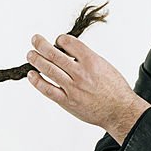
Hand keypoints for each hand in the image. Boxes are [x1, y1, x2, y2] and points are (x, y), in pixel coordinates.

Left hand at [26, 34, 150, 144]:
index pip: (70, 43)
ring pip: (49, 70)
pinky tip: (31, 75)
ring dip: (36, 60)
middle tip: (35, 39)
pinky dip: (37, 81)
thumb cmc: (115, 89)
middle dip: (41, 45)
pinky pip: (48, 89)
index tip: (57, 40)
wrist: (120, 111)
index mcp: (92, 61)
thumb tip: (70, 52)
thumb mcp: (104, 66)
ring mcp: (72, 87)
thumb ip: (87, 59)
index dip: (60, 39)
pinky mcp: (67, 101)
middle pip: (55, 55)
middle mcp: (80, 73)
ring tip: (30, 54)